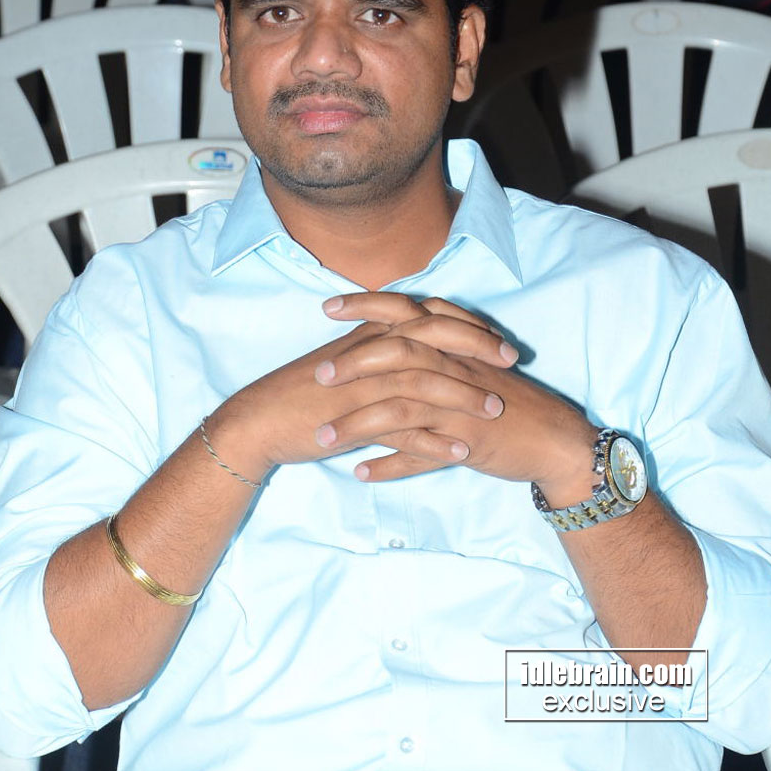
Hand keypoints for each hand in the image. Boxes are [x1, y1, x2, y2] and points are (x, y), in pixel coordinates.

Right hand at [206, 306, 517, 481]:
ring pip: (426, 384)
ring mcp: (364, 387)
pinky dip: (435, 442)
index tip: (497, 338)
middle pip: (436, 340)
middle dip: (478, 350)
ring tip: (497, 412)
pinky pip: (404, 430)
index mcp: (370, 334)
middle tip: (512, 363)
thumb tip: (409, 346)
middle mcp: (371, 353)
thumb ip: (378, 350)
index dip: (467, 325)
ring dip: (465, 398)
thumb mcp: (344, 361)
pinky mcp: (355, 421)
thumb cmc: (300, 393)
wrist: (259, 420)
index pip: (429, 317)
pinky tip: (461, 453)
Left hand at [321, 292, 595, 491]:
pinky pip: (422, 455)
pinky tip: (361, 474)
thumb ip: (436, 357)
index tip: (327, 307)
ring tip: (323, 439)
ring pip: (400, 410)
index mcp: (454, 347)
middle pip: (396, 357)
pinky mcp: (468, 443)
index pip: (405, 315)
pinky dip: (390, 466)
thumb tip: (394, 348)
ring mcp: (461, 408)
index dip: (366, 306)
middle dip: (352, 365)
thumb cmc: (512, 404)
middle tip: (318, 375)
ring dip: (357, 425)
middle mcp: (455, 371)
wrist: (557, 440)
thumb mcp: (472, 371)